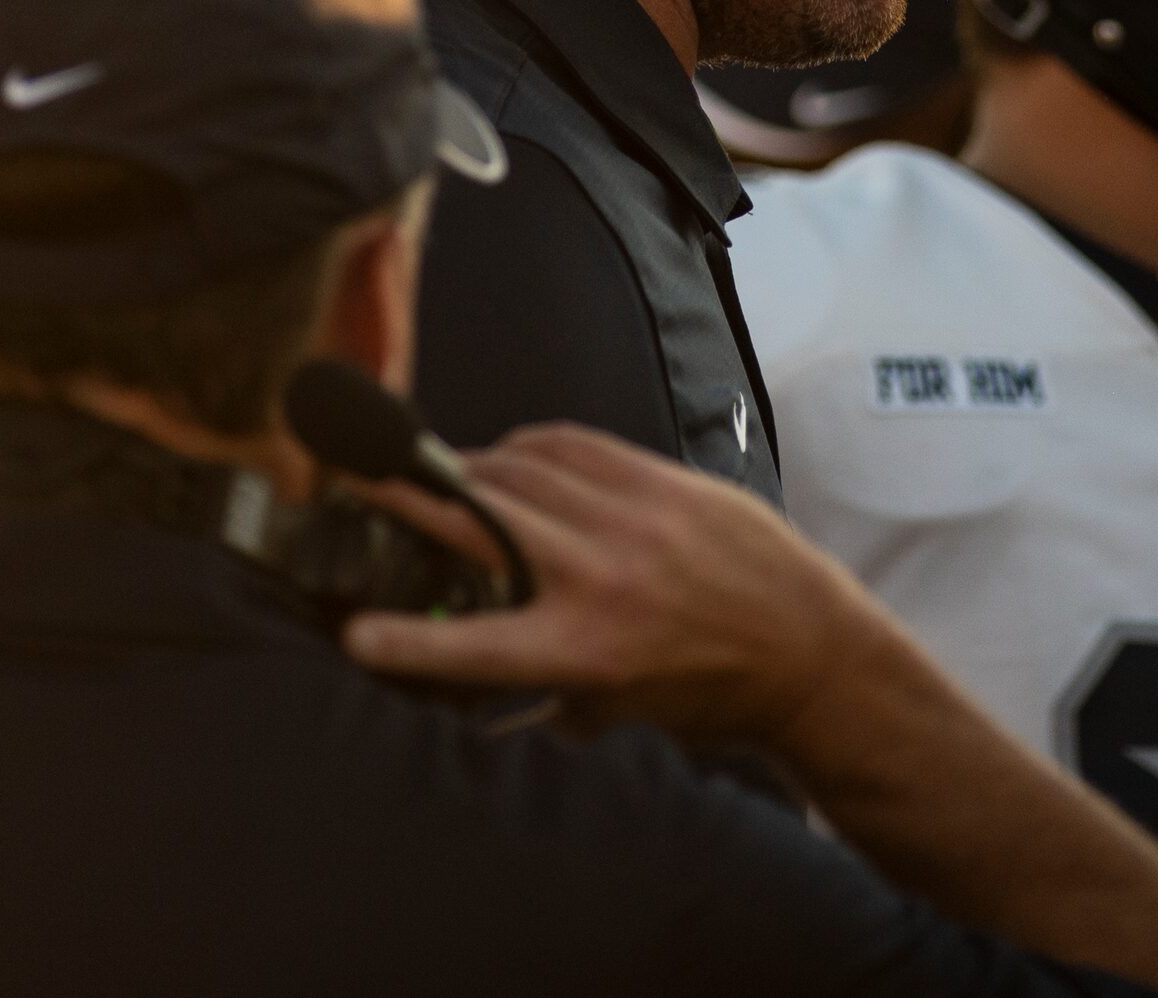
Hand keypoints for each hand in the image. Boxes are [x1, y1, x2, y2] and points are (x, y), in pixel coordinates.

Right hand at [344, 423, 877, 747]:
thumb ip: (538, 691)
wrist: (806, 649)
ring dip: (467, 468)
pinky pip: (573, 444)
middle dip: (407, 497)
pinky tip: (510, 457)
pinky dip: (529, 447)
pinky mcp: (664, 482)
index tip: (351, 635)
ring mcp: (633, 520)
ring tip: (439, 474)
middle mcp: (599, 579)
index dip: (398, 644)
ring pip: (518, 469)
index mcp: (583, 652)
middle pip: (474, 520)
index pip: (466, 649)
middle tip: (365, 486)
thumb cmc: (707, 692)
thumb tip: (468, 690)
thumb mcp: (613, 713)